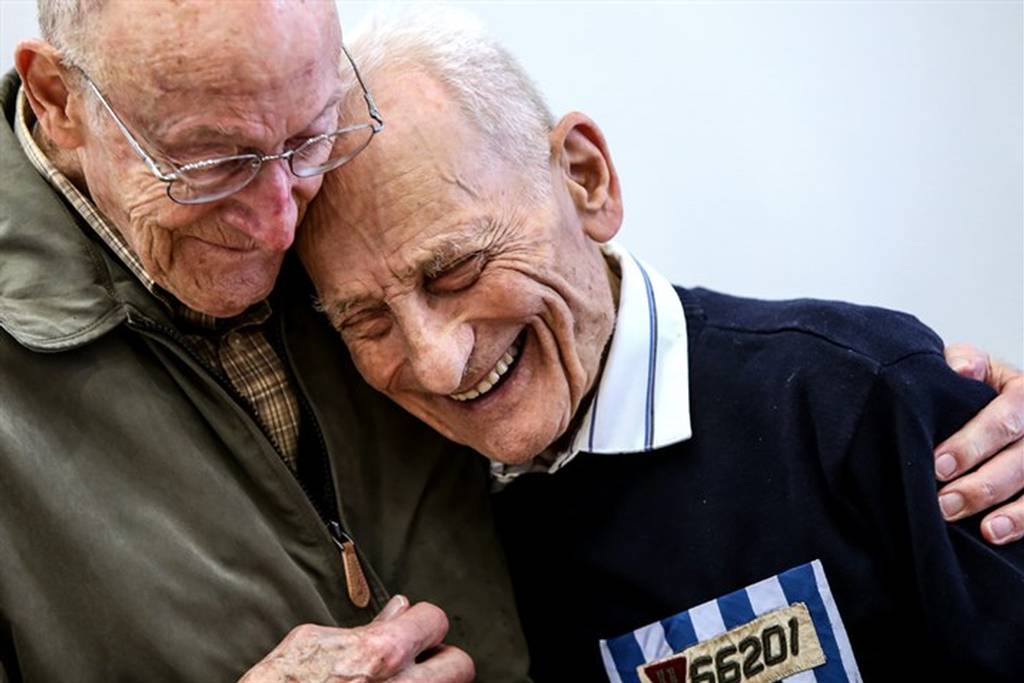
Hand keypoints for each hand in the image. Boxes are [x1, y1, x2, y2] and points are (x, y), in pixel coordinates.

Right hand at [239, 595, 474, 681]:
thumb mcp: (313, 643)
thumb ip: (363, 627)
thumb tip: (398, 610)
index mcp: (381, 653)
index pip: (435, 620)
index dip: (422, 622)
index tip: (412, 626)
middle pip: (461, 665)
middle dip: (443, 660)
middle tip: (418, 661)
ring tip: (398, 680)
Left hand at [935, 344, 1023, 543]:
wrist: (996, 404)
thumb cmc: (974, 387)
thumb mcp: (971, 365)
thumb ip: (963, 362)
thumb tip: (961, 369)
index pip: (1004, 421)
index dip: (971, 445)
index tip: (937, 466)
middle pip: (1023, 461)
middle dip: (983, 486)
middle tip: (945, 504)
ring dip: (1014, 514)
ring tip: (986, 530)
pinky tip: (1000, 535)